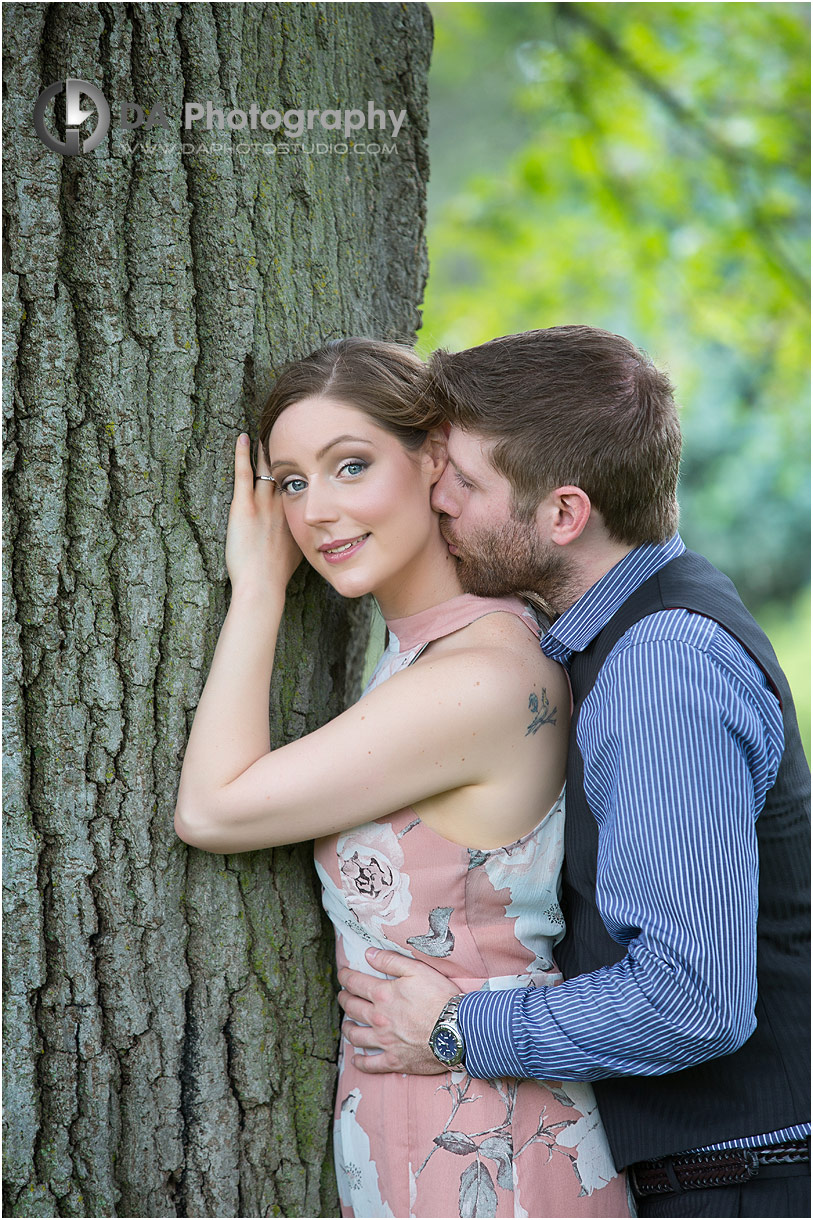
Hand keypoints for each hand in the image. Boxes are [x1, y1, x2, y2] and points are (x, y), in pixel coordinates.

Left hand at [225, 434, 302, 594]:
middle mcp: (284, 505)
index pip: (299, 487)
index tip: (302, 460)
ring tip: (268, 431)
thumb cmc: (276, 576)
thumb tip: (310, 538)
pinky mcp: (244, 505)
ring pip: (267, 468)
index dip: (300, 473)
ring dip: (267, 450)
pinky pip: (244, 472)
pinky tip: (242, 438)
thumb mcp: (298, 554)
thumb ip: (300, 540)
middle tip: (287, 436)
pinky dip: (242, 454)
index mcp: (296, 516)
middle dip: (288, 455)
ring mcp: (264, 503)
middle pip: (287, 473)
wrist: (262, 583)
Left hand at [337, 948, 459, 1074]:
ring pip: (356, 1036)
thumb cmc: (440, 997)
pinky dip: (360, 1062)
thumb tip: (368, 954)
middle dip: (344, 999)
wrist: (457, 1029)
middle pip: (352, 1008)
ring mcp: (385, 1041)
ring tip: (346, 1024)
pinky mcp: (394, 1060)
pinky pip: (370, 1064)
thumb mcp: (417, 970)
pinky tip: (356, 1060)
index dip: (345, 977)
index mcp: (383, 995)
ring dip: (347, 1029)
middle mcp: (379, 1018)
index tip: (342, 974)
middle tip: (342, 996)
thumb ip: (390, 961)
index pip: (355, 983)